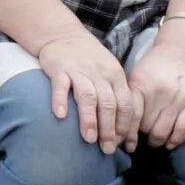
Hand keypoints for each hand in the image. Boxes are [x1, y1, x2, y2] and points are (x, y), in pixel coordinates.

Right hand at [36, 32, 135, 153]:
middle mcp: (99, 73)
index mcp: (115, 75)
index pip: (125, 103)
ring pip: (88, 97)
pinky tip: (60, 116)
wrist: (63, 34)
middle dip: (109, 129)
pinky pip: (60, 86)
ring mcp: (78, 71)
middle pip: (108, 104)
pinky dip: (60, 100)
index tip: (121, 144)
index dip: (124, 125)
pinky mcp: (59, 68)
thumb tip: (121, 128)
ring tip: (88, 139)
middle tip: (107, 149)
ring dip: (89, 119)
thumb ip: (114, 93)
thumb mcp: (108, 71)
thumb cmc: (89, 58)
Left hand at [127, 43, 184, 150]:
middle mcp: (158, 92)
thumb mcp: (136, 76)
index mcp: (140, 84)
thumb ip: (128, 97)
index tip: (119, 143)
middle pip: (145, 126)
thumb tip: (114, 123)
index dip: (124, 133)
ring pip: (162, 131)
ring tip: (153, 141)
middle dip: (140, 135)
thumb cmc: (155, 67)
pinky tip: (169, 144)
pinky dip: (175, 140)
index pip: (129, 115)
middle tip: (138, 138)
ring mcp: (177, 98)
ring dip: (156, 140)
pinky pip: (183, 129)